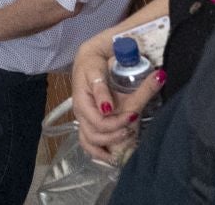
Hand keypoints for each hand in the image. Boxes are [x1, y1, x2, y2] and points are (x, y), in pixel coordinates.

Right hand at [72, 33, 164, 160]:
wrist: (88, 58)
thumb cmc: (93, 63)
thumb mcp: (97, 71)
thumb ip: (102, 90)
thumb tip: (108, 107)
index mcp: (81, 102)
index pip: (98, 122)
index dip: (116, 123)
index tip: (134, 115)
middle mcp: (80, 114)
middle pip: (94, 136)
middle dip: (115, 137)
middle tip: (132, 129)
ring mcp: (83, 119)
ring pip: (89, 143)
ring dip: (107, 147)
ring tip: (125, 140)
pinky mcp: (87, 122)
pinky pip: (89, 143)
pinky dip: (99, 152)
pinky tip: (111, 156)